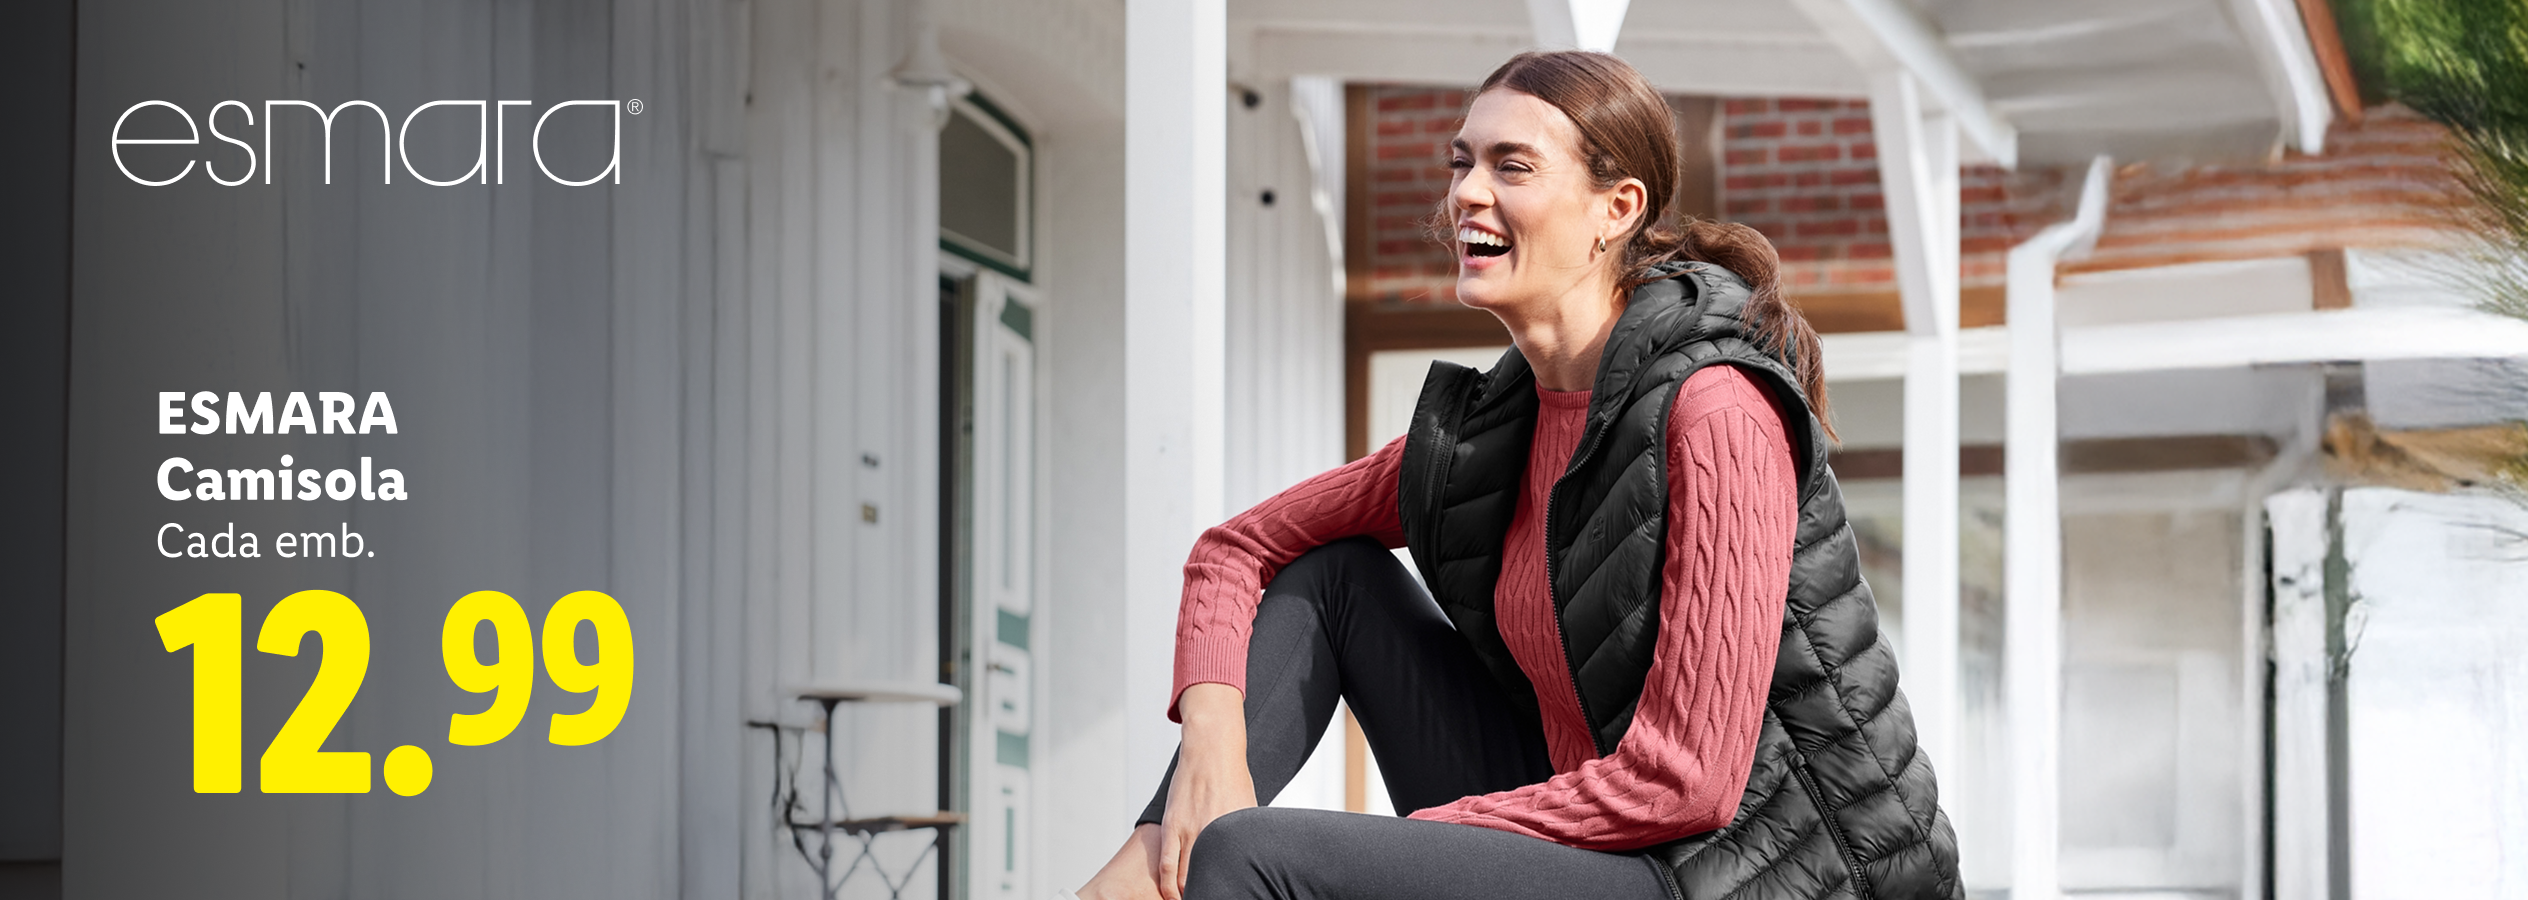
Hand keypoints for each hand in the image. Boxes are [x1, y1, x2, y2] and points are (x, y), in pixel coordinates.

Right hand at [1157, 683, 1254, 899]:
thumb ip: (1246, 834)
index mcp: (1235, 834)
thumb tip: (1256, 854)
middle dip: (1207, 894)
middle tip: (1210, 899)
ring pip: (1184, 878)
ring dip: (1187, 895)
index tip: (1229, 897)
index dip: (1230, 892)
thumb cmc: (1233, 779)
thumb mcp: (1250, 809)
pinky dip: (1168, 885)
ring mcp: (1189, 831)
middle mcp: (1212, 835)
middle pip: (1208, 880)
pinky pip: (1166, 863)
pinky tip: (1171, 895)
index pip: (1232, 875)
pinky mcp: (1172, 825)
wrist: (1212, 750)